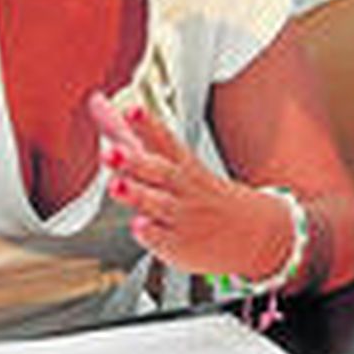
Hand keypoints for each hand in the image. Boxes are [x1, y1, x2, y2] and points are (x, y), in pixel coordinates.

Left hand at [88, 92, 292, 281]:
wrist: (253, 235)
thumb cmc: (203, 194)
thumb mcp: (180, 164)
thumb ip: (137, 140)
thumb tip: (100, 109)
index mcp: (183, 164)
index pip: (165, 139)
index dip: (147, 124)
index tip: (132, 110)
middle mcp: (183, 188)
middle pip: (160, 170)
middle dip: (134, 161)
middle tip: (110, 152)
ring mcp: (181, 216)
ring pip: (158, 204)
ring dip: (137, 194)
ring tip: (116, 186)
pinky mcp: (179, 245)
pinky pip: (163, 239)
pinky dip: (151, 233)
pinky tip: (139, 226)